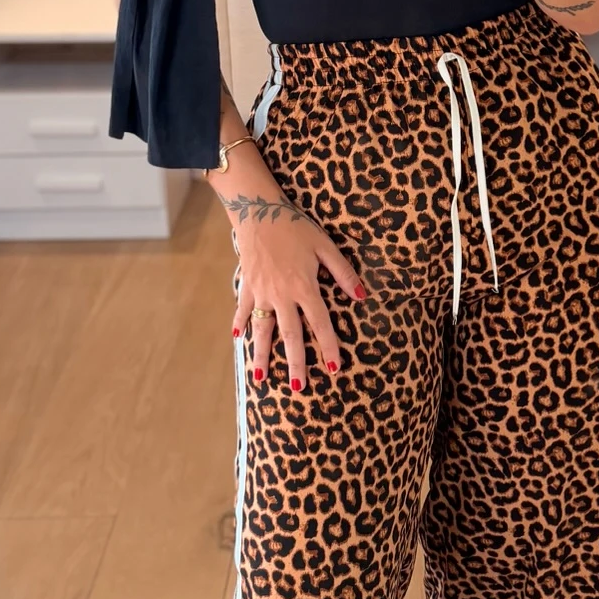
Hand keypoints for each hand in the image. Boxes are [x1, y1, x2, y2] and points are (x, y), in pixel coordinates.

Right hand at [225, 192, 365, 393]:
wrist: (259, 211)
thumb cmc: (295, 227)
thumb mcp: (325, 246)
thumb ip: (343, 273)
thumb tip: (361, 295)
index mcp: (304, 287)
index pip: (320, 324)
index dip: (328, 347)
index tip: (333, 369)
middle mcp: (282, 296)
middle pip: (290, 336)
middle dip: (296, 363)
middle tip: (300, 387)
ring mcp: (261, 293)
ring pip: (262, 330)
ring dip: (262, 355)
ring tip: (261, 378)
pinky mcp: (246, 285)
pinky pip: (242, 309)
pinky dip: (239, 323)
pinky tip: (237, 338)